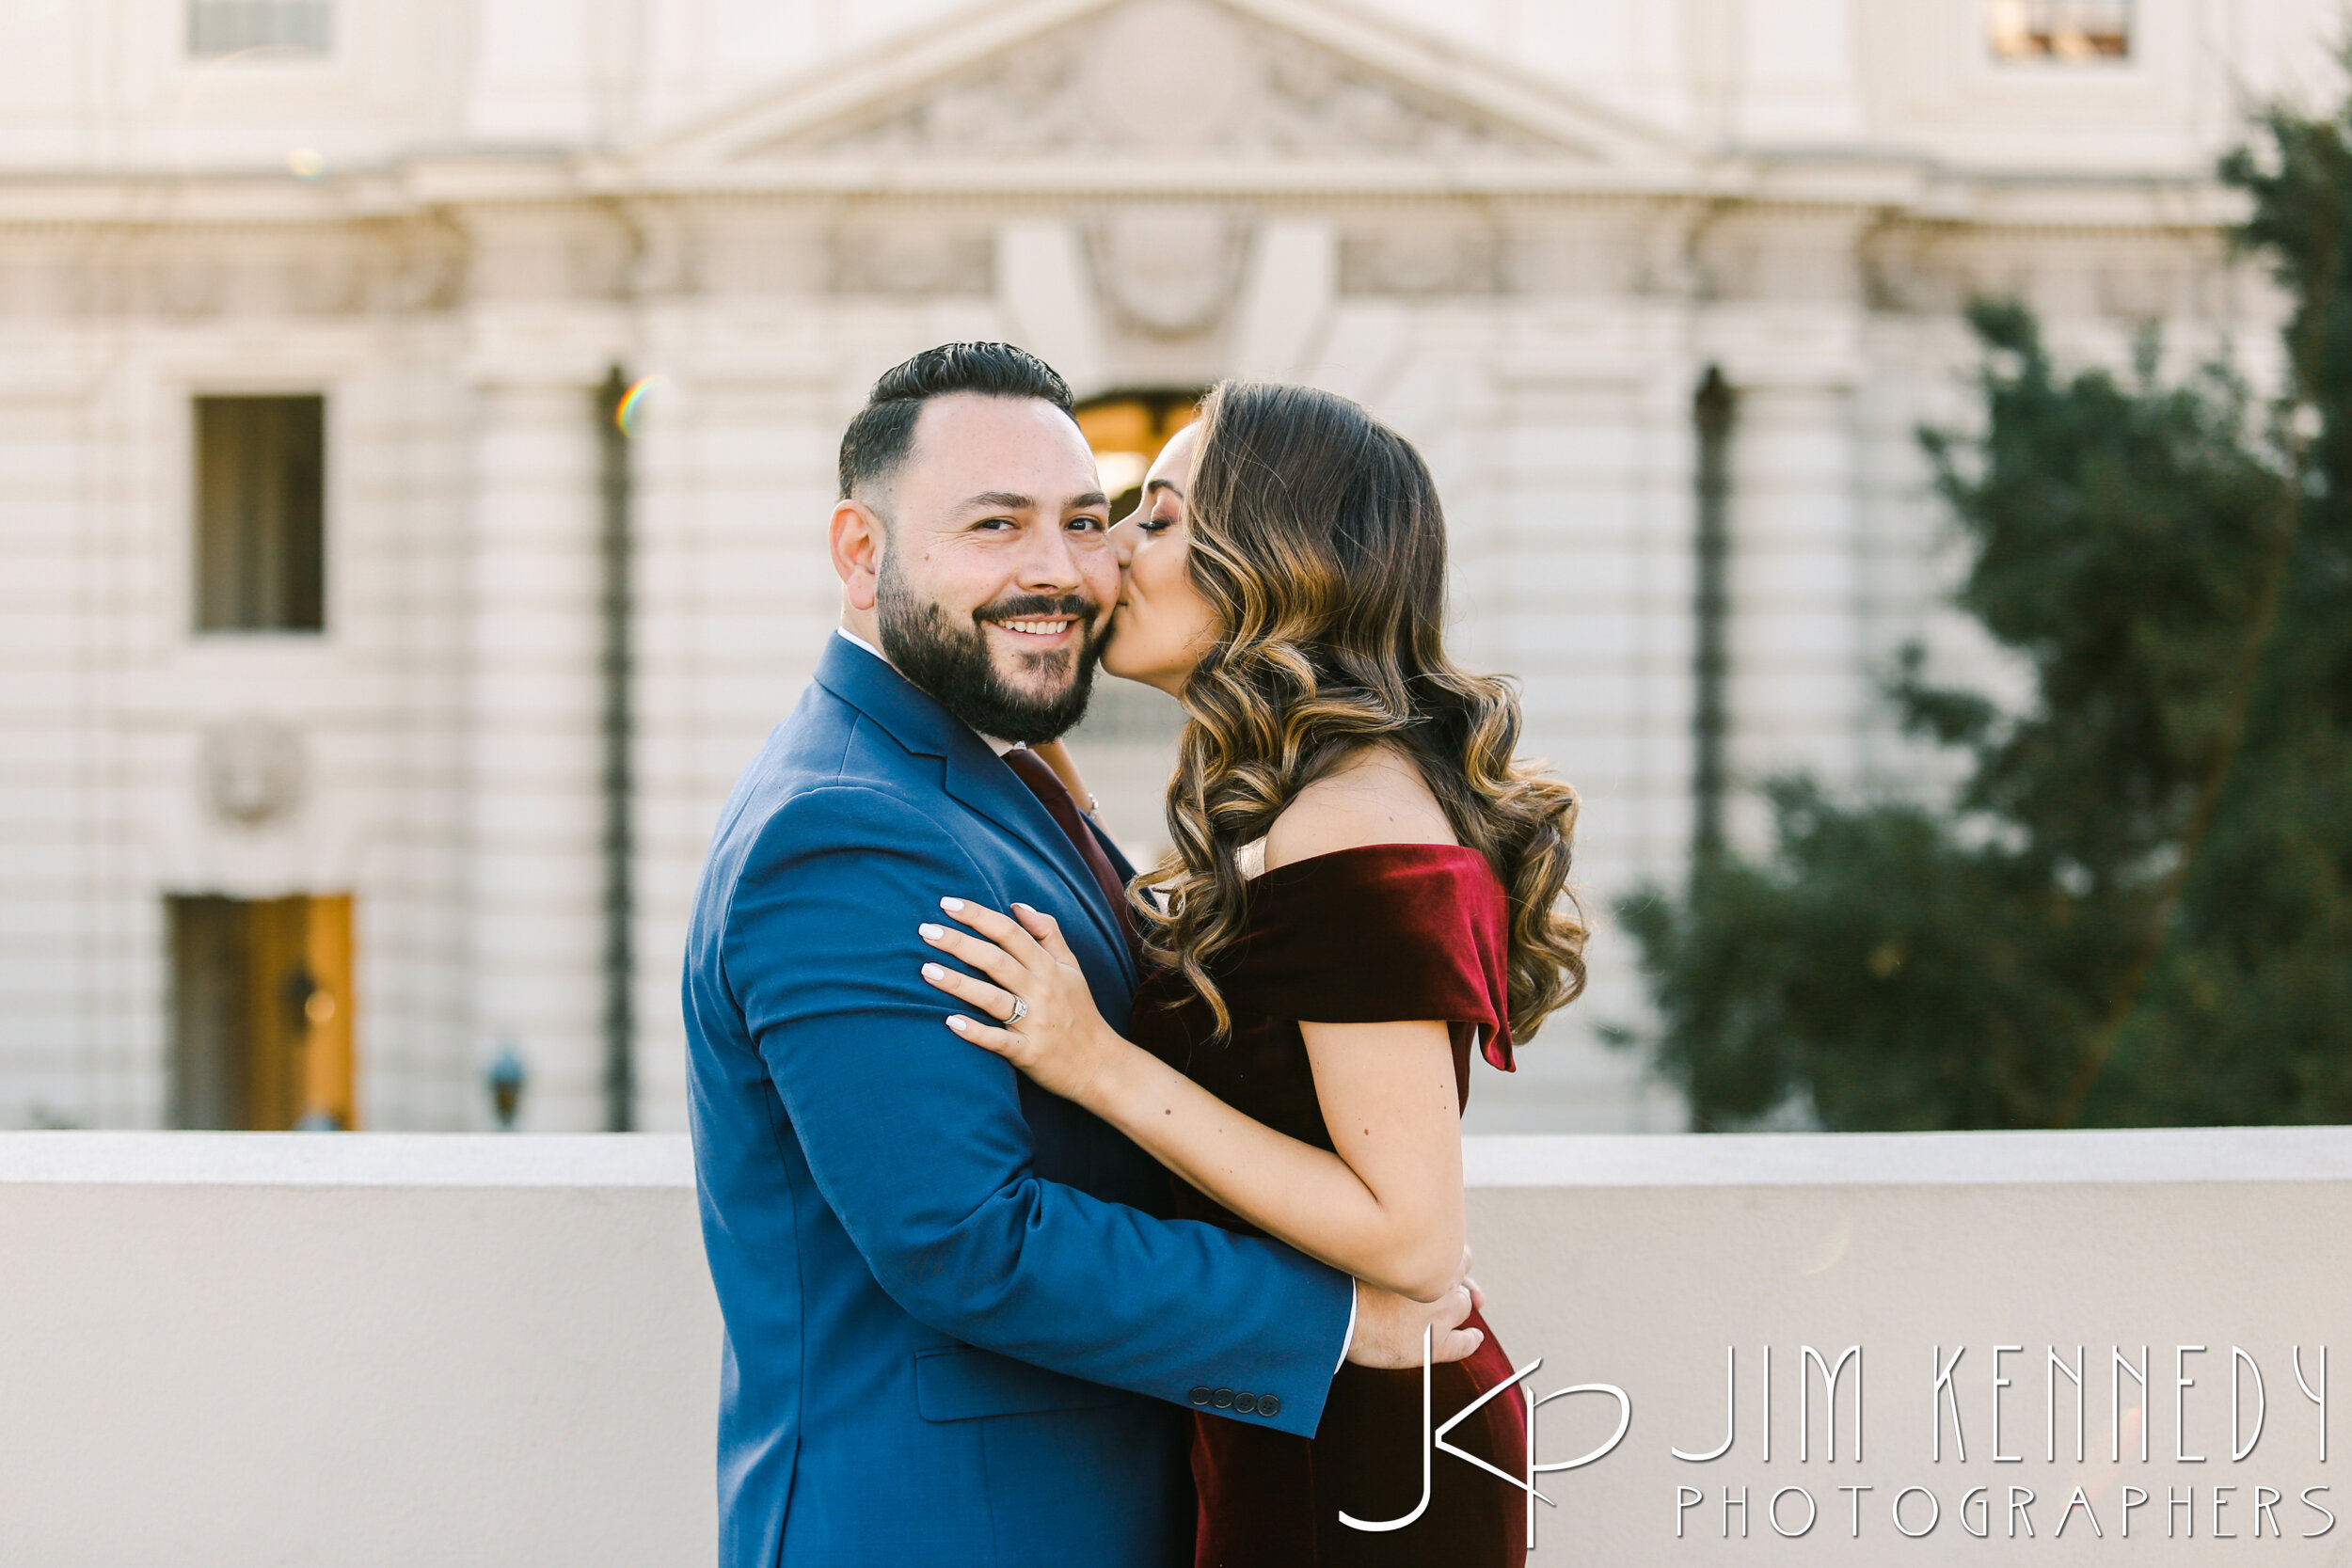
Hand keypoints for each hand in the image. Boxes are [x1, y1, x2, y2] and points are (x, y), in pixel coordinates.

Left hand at [921, 898, 1121, 1105]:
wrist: (1100, 1065)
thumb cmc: (1080, 1012)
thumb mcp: (1071, 968)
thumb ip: (1048, 933)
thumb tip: (1018, 906)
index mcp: (1049, 967)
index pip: (1010, 933)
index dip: (979, 916)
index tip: (947, 903)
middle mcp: (1042, 991)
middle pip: (996, 961)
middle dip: (960, 943)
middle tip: (925, 930)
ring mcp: (1035, 1023)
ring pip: (993, 998)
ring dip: (958, 983)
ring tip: (926, 970)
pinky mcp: (1029, 1053)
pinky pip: (1000, 1041)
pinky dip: (976, 1032)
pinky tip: (951, 1022)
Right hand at [1346, 1246, 1484, 1367]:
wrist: (1337, 1313)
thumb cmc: (1344, 1279)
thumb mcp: (1371, 1247)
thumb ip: (1392, 1245)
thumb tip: (1393, 1235)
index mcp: (1429, 1257)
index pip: (1452, 1253)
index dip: (1448, 1260)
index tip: (1445, 1264)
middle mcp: (1442, 1284)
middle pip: (1461, 1277)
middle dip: (1458, 1281)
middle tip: (1456, 1287)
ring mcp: (1441, 1316)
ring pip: (1463, 1307)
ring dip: (1459, 1308)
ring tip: (1451, 1311)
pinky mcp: (1435, 1346)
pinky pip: (1464, 1344)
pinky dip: (1471, 1341)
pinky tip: (1474, 1338)